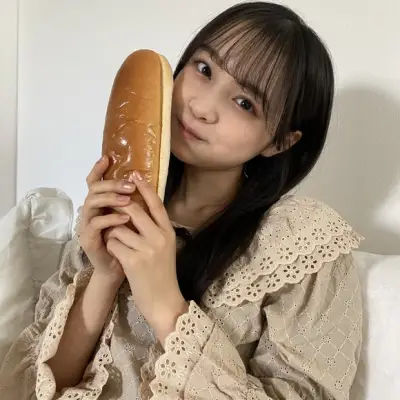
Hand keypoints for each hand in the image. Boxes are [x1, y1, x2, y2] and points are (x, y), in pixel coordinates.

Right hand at [78, 156, 135, 285]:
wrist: (118, 268)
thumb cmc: (126, 242)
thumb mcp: (131, 219)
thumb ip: (131, 202)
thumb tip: (143, 182)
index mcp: (100, 203)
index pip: (94, 182)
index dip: (98, 169)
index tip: (107, 157)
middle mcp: (90, 210)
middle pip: (94, 188)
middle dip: (111, 184)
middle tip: (129, 185)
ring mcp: (86, 223)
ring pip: (92, 202)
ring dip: (110, 198)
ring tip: (128, 200)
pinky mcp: (86, 237)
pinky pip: (96, 223)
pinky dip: (111, 218)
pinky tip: (124, 218)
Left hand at [105, 171, 187, 343]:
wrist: (164, 301)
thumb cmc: (162, 273)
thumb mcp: (165, 247)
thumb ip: (154, 229)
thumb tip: (135, 209)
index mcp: (168, 232)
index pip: (156, 203)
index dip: (144, 187)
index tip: (134, 173)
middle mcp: (159, 237)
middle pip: (133, 209)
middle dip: (118, 207)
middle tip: (112, 207)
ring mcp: (147, 249)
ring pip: (118, 227)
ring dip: (113, 233)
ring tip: (119, 244)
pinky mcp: (133, 261)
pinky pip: (113, 243)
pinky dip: (111, 246)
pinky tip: (118, 255)